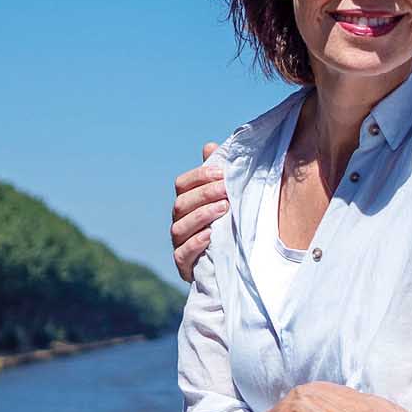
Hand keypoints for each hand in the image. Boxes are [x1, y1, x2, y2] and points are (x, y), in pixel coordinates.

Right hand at [170, 144, 227, 281]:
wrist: (232, 264)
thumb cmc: (228, 224)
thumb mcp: (226, 199)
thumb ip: (218, 176)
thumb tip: (209, 146)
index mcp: (187, 203)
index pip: (182, 184)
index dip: (199, 176)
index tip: (222, 173)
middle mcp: (179, 221)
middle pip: (181, 204)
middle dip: (205, 195)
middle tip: (227, 191)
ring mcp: (179, 244)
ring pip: (179, 227)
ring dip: (201, 216)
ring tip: (224, 210)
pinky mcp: (184, 266)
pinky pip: (182, 254)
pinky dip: (195, 244)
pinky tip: (210, 236)